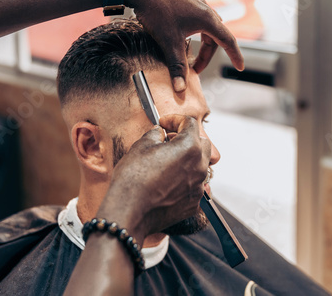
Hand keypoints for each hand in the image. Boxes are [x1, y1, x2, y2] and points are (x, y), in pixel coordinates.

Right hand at [97, 114, 210, 239]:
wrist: (130, 211)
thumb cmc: (133, 177)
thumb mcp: (141, 146)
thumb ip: (155, 134)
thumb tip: (159, 132)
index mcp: (189, 147)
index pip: (190, 123)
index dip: (175, 119)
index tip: (164, 123)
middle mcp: (199, 166)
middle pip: (201, 144)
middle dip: (187, 138)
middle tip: (168, 140)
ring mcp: (198, 187)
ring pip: (199, 166)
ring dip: (186, 160)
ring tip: (166, 162)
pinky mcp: (193, 203)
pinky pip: (193, 185)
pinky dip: (184, 180)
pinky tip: (166, 182)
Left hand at [123, 0, 244, 91]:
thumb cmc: (157, 9)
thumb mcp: (169, 42)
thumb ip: (177, 67)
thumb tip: (181, 88)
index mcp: (207, 19)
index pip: (228, 41)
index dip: (235, 56)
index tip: (240, 67)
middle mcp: (205, 9)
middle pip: (215, 38)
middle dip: (207, 56)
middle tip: (195, 70)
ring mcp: (196, 4)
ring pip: (206, 29)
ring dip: (201, 45)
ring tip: (188, 57)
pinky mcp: (186, 1)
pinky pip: (197, 21)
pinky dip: (194, 35)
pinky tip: (181, 38)